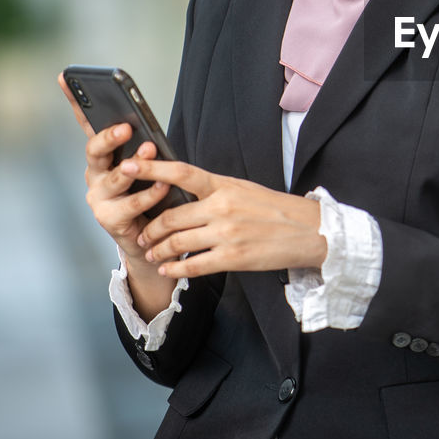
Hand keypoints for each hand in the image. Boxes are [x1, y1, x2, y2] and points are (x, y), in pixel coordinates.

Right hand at [57, 71, 169, 262]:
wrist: (153, 238)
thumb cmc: (153, 193)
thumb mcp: (149, 164)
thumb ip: (144, 147)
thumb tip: (146, 131)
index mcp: (103, 156)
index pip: (87, 124)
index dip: (76, 102)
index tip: (65, 76)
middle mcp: (95, 174)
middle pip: (94, 150)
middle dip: (108, 137)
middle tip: (126, 127)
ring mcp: (99, 197)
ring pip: (113, 178)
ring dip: (133, 165)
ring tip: (149, 153)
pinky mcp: (109, 220)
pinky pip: (130, 204)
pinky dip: (149, 194)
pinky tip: (163, 185)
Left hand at [128, 157, 326, 278]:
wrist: (310, 231)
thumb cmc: (277, 209)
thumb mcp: (245, 188)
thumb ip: (215, 190)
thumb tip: (184, 191)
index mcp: (225, 185)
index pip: (181, 172)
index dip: (151, 169)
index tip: (128, 167)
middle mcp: (222, 207)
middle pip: (171, 216)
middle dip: (151, 229)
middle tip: (143, 237)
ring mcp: (226, 233)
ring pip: (177, 242)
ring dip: (158, 251)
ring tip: (153, 255)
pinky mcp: (233, 258)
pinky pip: (193, 265)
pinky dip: (175, 270)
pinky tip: (169, 271)